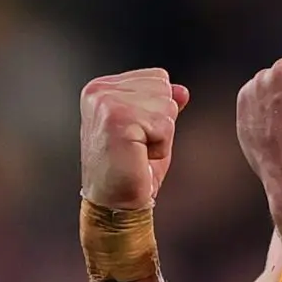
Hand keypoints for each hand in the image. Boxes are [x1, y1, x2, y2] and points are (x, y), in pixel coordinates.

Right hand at [80, 69, 189, 208]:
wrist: (115, 203)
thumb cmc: (129, 169)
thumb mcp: (150, 129)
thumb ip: (163, 104)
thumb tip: (181, 91)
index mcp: (102, 87)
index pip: (158, 77)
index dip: (157, 110)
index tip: (135, 133)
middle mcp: (99, 91)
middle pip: (164, 88)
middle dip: (161, 121)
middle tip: (138, 145)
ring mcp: (106, 103)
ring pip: (167, 106)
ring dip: (161, 135)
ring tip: (138, 151)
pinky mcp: (118, 119)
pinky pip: (165, 126)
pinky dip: (160, 147)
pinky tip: (139, 157)